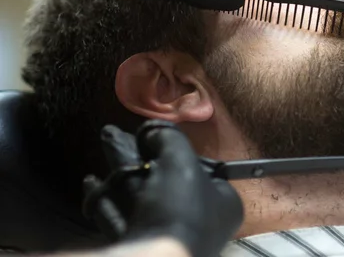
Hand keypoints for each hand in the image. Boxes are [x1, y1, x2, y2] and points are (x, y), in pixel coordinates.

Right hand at [84, 121, 243, 256]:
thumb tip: (152, 130)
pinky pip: (122, 218)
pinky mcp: (143, 243)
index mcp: (222, 203)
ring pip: (141, 196)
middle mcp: (199, 221)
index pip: (199, 168)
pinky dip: (106, 199)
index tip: (150, 135)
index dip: (174, 149)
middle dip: (137, 154)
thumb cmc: (178, 208)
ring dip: (120, 170)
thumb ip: (169, 138)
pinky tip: (91, 182)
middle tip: (114, 133)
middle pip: (164, 179)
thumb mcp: (181, 162)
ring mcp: (168, 236)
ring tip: (104, 142)